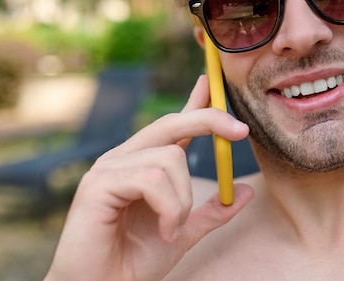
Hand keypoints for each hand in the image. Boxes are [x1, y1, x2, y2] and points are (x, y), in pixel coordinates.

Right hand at [44, 75, 252, 280]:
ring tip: (172, 227)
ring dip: (183, 199)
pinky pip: (151, 179)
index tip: (211, 82)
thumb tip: (245, 191)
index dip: (194, 103)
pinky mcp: (98, 183)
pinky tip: (163, 228)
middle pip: (172, 124)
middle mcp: (125, 158)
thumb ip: (212, 211)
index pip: (173, 126)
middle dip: (209, 119)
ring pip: (169, 158)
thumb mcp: (184, 231)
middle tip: (241, 131)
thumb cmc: (134, 261)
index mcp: (143, 165)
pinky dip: (168, 207)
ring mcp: (109, 168)